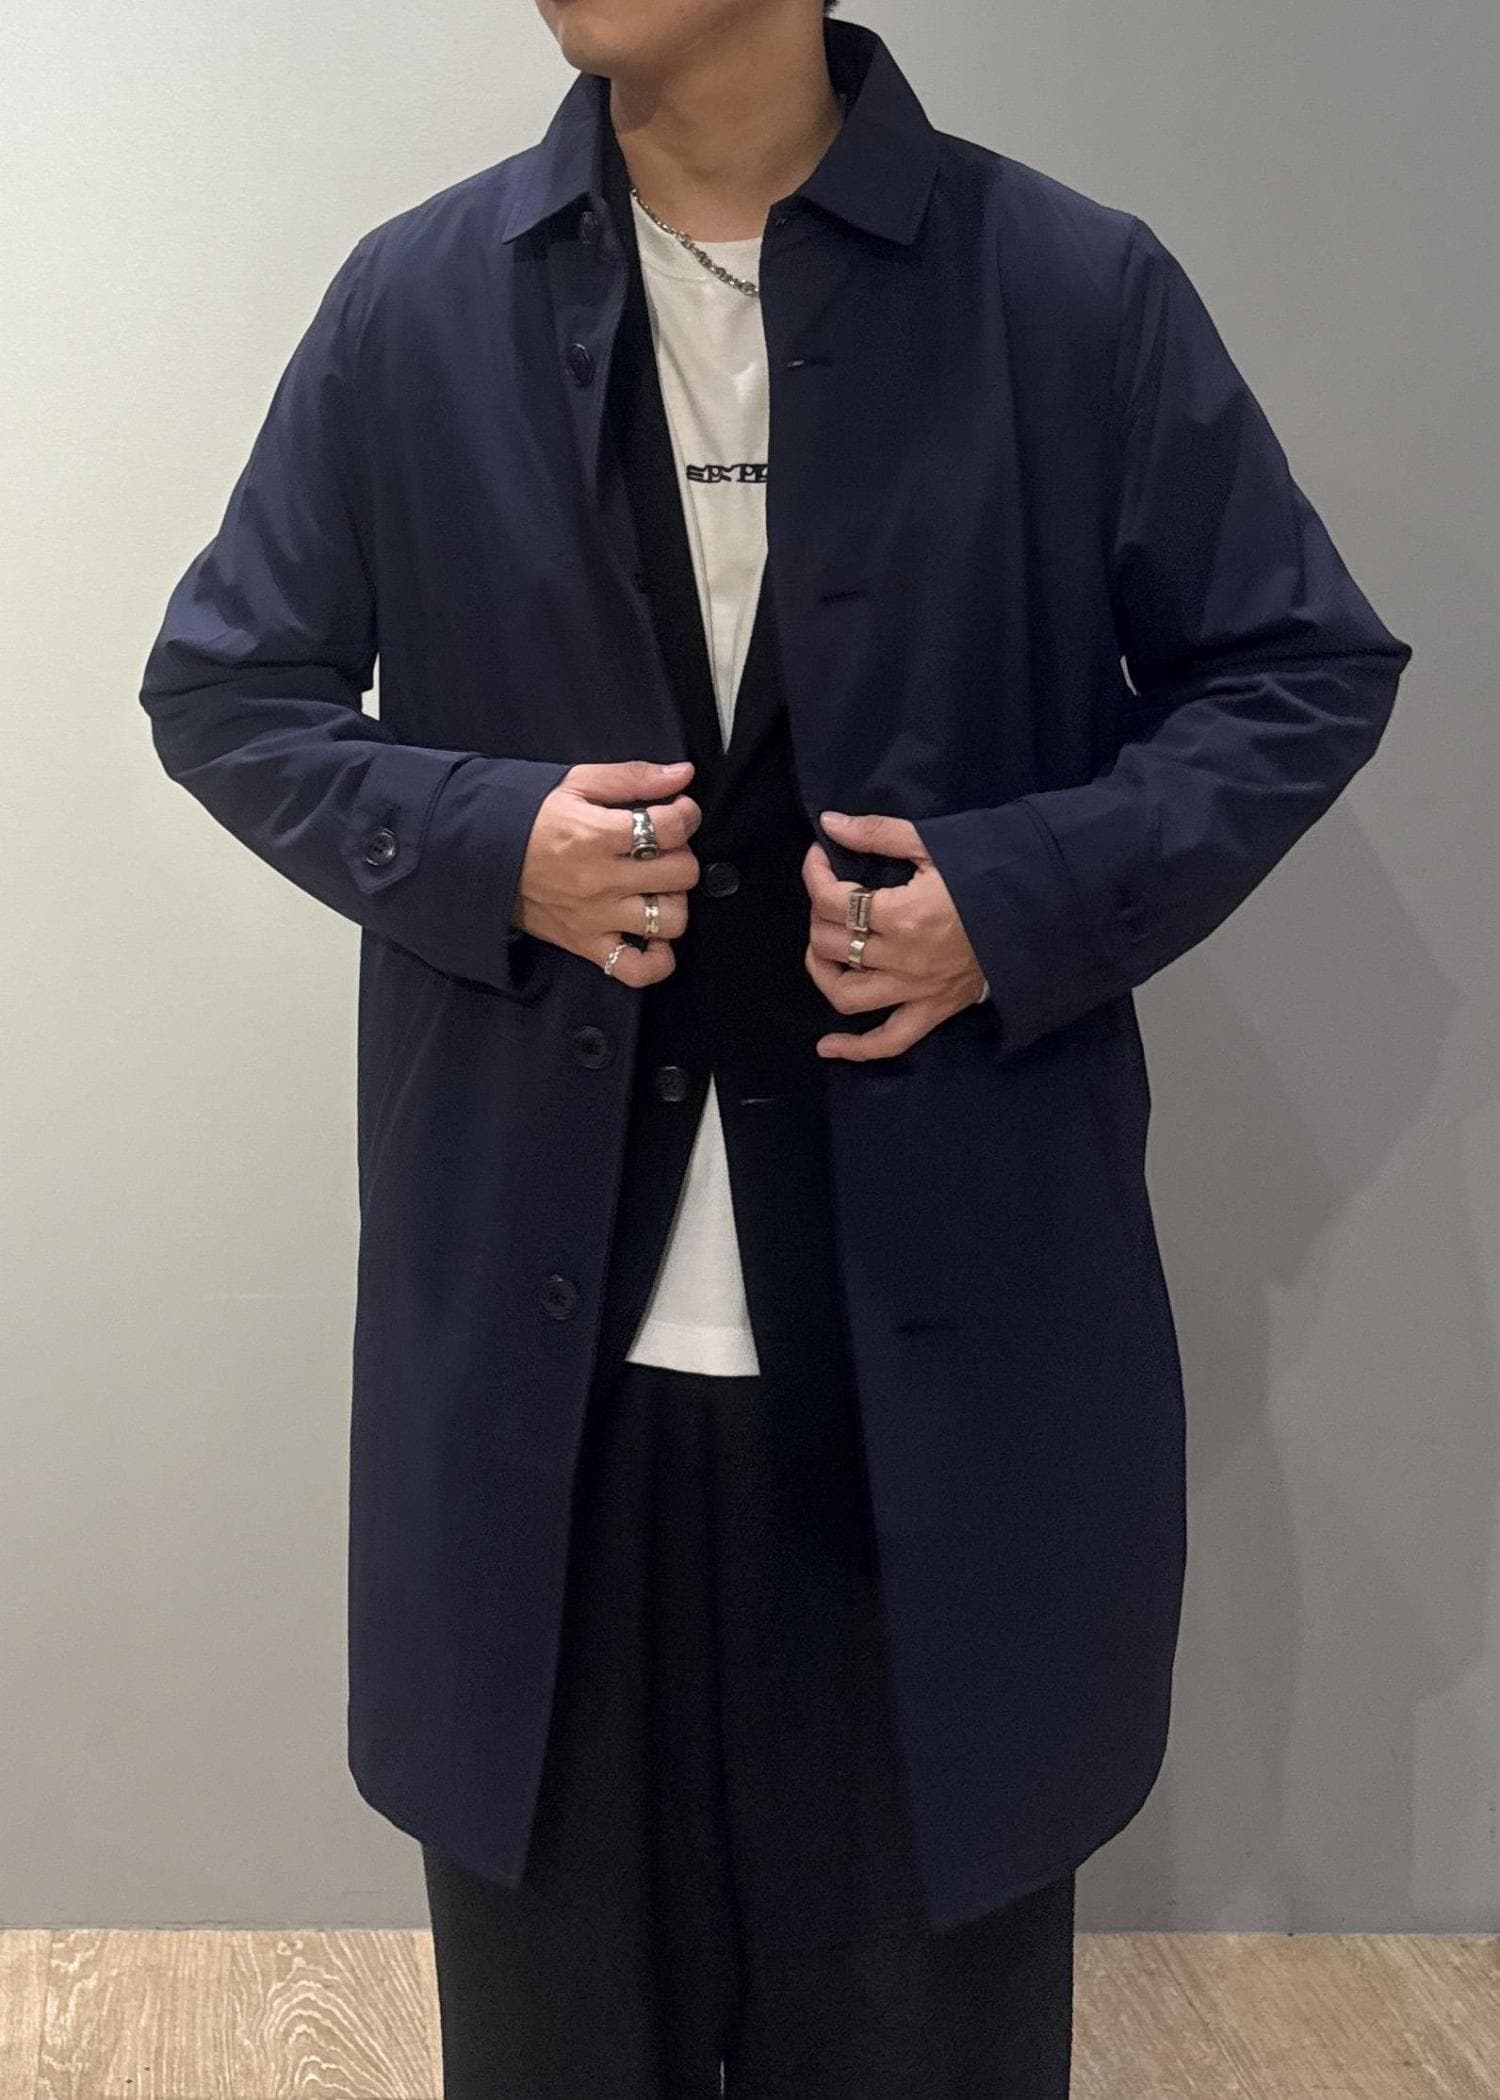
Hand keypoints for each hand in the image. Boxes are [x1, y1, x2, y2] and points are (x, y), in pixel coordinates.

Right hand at [512, 759, 700, 985]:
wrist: (479, 856)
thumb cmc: (531, 816)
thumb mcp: (576, 783)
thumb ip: (632, 777)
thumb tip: (684, 774)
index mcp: (595, 836)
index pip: (670, 829)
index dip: (686, 815)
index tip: (678, 812)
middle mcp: (600, 882)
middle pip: (680, 874)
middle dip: (681, 855)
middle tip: (662, 849)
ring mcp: (596, 919)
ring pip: (668, 921)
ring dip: (672, 902)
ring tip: (656, 888)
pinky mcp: (586, 947)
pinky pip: (637, 970)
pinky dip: (656, 960)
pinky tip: (652, 936)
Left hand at [804, 809, 987, 1059]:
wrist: (1040, 910)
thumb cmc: (988, 873)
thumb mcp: (935, 844)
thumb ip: (878, 833)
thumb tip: (829, 823)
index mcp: (903, 915)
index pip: (832, 901)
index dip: (814, 874)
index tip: (820, 858)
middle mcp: (902, 958)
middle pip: (832, 944)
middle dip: (819, 915)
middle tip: (832, 896)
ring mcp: (916, 991)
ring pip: (846, 995)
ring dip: (823, 973)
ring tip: (823, 952)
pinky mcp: (932, 1011)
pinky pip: (888, 1042)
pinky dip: (855, 1048)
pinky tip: (827, 1046)